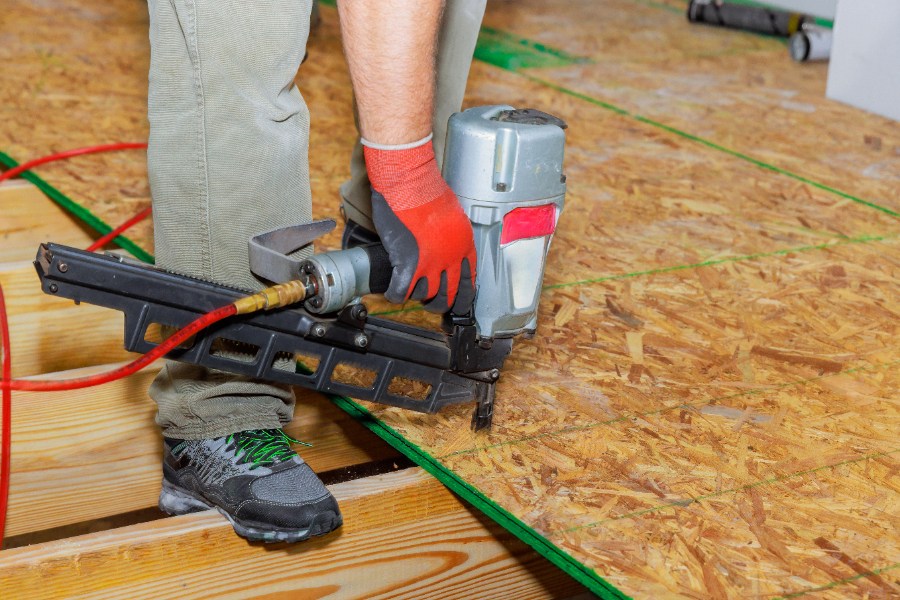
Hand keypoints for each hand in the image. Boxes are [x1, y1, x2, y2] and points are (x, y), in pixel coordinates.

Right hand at [364, 137, 476, 313]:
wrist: (409, 183)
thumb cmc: (427, 190)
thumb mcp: (452, 214)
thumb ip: (451, 236)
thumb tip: (445, 247)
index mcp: (464, 245)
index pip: (468, 282)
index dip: (462, 297)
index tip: (457, 303)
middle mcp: (450, 258)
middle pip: (448, 296)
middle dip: (439, 304)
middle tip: (431, 304)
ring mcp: (429, 263)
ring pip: (425, 296)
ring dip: (416, 296)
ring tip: (410, 290)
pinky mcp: (407, 264)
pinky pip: (401, 293)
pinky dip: (395, 294)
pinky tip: (394, 291)